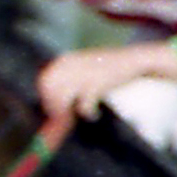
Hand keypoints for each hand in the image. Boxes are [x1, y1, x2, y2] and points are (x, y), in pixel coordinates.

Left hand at [36, 41, 176, 124]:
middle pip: (50, 93)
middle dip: (55, 108)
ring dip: (69, 113)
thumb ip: (67, 79)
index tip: (52, 109)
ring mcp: (82, 75)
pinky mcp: (95, 85)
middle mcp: (70, 66)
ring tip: (81, 114)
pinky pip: (83, 106)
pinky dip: (88, 113)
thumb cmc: (107, 66)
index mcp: (65, 60)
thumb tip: (53, 103)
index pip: (44, 81)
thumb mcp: (82, 65)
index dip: (46, 97)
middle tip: (65, 117)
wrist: (133, 59)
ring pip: (62, 101)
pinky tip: (94, 113)